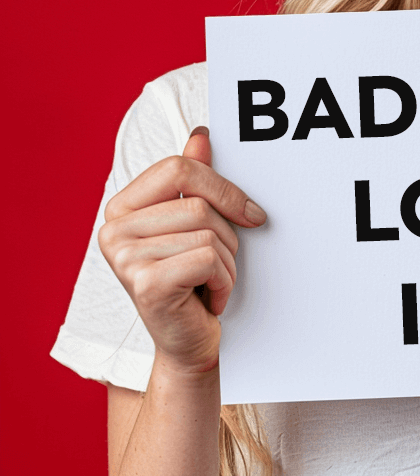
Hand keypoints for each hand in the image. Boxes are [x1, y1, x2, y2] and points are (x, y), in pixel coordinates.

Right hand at [98, 127, 266, 372]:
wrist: (188, 340)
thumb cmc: (193, 278)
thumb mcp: (195, 224)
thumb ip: (194, 178)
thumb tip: (201, 135)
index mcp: (122, 206)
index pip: (179, 167)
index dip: (224, 188)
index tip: (251, 213)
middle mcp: (113, 229)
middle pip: (199, 204)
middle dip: (227, 236)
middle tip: (217, 264)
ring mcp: (124, 257)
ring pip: (208, 232)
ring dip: (226, 263)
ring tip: (208, 282)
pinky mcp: (144, 283)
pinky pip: (208, 258)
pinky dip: (223, 281)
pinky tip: (206, 298)